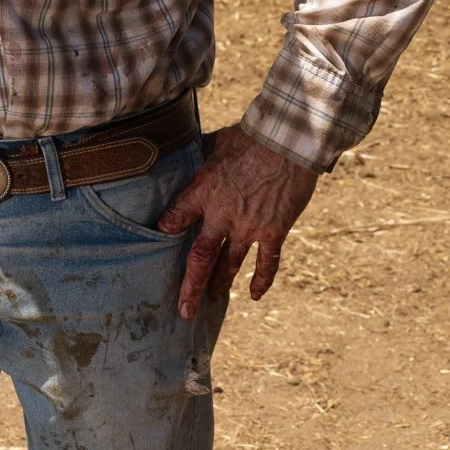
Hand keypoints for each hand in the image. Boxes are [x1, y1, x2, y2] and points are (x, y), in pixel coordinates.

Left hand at [157, 126, 319, 319]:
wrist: (288, 141)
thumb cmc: (250, 138)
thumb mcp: (214, 144)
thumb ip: (198, 158)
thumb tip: (182, 151)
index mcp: (204, 192)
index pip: (177, 216)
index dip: (168, 228)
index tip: (160, 236)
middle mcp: (223, 216)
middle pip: (201, 258)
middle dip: (191, 287)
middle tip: (184, 311)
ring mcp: (249, 227)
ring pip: (230, 264)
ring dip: (220, 285)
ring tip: (212, 301)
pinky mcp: (274, 230)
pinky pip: (267, 261)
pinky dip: (261, 280)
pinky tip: (254, 295)